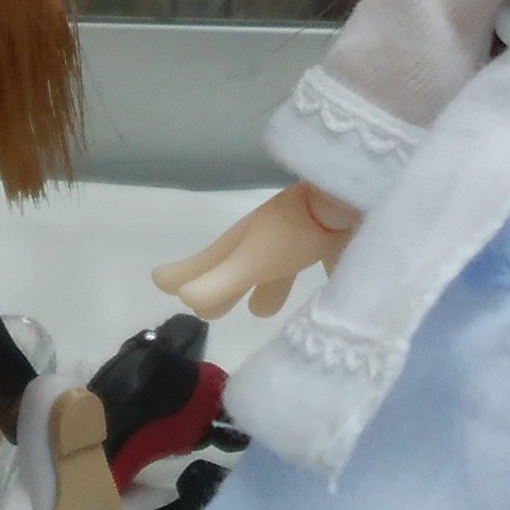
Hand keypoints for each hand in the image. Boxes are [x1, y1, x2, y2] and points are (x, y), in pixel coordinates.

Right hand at [153, 183, 352, 319]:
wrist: (347, 196)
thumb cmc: (292, 232)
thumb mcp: (249, 261)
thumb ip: (215, 283)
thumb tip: (183, 299)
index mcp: (240, 244)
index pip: (204, 263)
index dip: (185, 275)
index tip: (162, 284)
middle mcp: (264, 239)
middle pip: (236, 266)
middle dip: (223, 288)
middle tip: (211, 314)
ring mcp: (296, 237)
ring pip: (273, 265)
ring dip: (264, 287)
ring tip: (260, 310)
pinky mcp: (328, 240)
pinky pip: (312, 261)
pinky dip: (308, 277)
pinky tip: (324, 295)